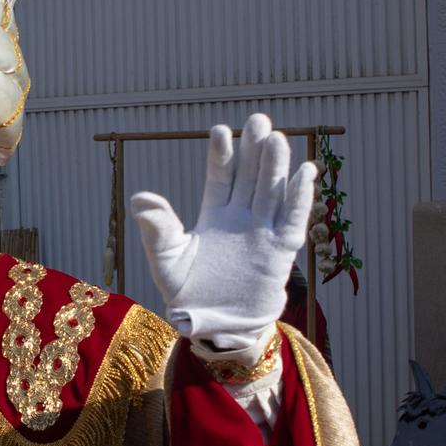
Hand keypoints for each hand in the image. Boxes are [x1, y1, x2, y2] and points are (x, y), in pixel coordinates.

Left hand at [129, 113, 316, 348]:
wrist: (213, 327)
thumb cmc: (187, 293)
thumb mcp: (167, 260)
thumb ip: (157, 229)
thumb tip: (140, 198)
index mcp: (214, 216)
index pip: (220, 177)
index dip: (222, 154)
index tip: (221, 130)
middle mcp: (241, 218)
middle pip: (251, 176)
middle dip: (254, 149)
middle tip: (257, 119)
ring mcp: (262, 233)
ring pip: (271, 192)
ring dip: (276, 167)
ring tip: (277, 138)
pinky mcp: (279, 252)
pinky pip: (292, 220)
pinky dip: (299, 197)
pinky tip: (305, 172)